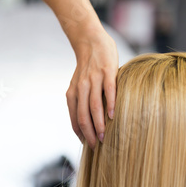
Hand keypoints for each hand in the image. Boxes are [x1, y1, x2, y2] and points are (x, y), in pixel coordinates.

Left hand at [66, 29, 118, 148]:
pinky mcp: (107, 71)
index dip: (80, 133)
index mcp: (72, 93)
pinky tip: (113, 115)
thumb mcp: (78, 85)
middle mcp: (80, 88)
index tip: (87, 144)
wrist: (90, 41)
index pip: (74, 118)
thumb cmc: (87, 68)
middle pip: (83, 116)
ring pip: (94, 106)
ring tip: (104, 136)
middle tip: (97, 146)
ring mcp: (94, 79)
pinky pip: (108, 90)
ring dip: (99, 123)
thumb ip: (80, 101)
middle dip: (89, 133)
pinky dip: (110, 103)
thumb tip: (87, 122)